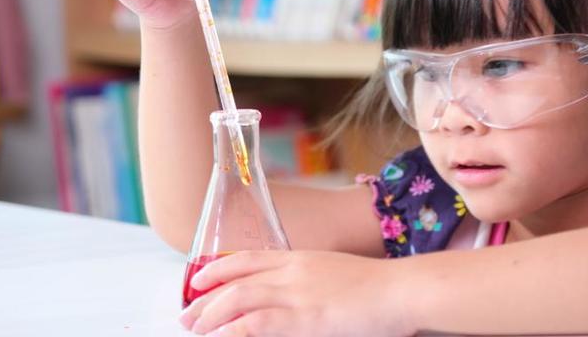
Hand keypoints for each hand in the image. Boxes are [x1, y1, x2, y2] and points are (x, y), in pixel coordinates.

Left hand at [179, 250, 414, 336]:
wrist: (401, 289)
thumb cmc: (376, 286)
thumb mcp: (334, 274)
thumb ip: (308, 280)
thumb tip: (289, 295)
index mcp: (300, 258)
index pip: (248, 259)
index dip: (217, 269)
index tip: (197, 282)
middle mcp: (293, 271)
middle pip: (236, 280)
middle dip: (206, 298)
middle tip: (186, 316)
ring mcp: (298, 292)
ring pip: (240, 298)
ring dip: (212, 314)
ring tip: (195, 329)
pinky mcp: (306, 317)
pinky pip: (258, 323)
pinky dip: (235, 330)